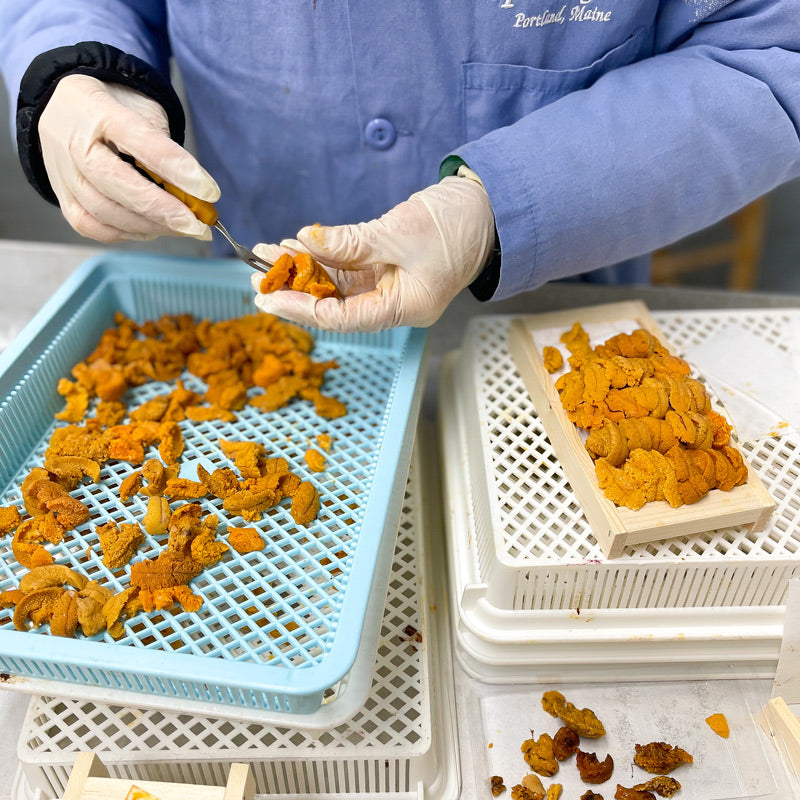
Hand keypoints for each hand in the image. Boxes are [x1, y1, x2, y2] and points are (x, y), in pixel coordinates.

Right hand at [38, 74, 218, 242]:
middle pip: (118, 184)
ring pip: (105, 211)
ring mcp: (63, 172)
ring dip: (151, 225)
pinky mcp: (62, 197)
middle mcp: (73, 142)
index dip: (178, 170)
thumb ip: (166, 149)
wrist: (68, 106)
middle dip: (164, 210)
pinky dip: (127, 233)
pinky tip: (152, 229)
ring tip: (182, 228)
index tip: (209, 192)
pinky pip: (93, 226)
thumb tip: (196, 194)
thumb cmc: (117, 109)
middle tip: (198, 225)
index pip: (142, 142)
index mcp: (97, 109)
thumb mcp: (144, 111)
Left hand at [250, 174, 494, 330]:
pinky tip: (295, 245)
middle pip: (334, 304)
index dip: (301, 308)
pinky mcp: (386, 266)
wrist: (487, 207)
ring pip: (336, 284)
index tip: (266, 296)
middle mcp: (394, 303)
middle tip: (256, 274)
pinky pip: (346, 267)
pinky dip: (321, 256)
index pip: (342, 319)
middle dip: (295, 288)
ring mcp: (389, 285)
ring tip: (267, 253)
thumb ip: (351, 241)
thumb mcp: (399, 232)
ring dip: (303, 268)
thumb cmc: (457, 225)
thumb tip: (306, 239)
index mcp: (404, 308)